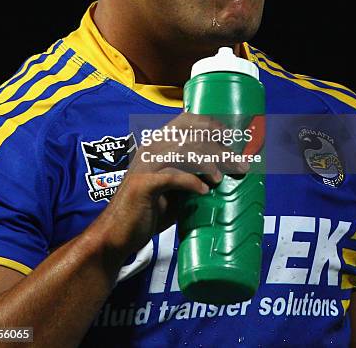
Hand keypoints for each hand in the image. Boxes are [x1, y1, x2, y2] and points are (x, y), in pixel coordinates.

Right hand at [89, 113, 245, 258]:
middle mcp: (151, 149)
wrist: (116, 233)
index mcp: (157, 144)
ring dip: (209, 164)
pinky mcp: (143, 185)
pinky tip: (204, 192)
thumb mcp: (173, 187)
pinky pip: (172, 176)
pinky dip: (192, 182)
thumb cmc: (148, 210)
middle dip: (219, 148)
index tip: (232, 136)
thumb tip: (226, 170)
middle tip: (239, 164)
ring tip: (221, 179)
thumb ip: (191, 173)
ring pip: (184, 152)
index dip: (211, 124)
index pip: (186, 121)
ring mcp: (145, 165)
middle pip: (191, 136)